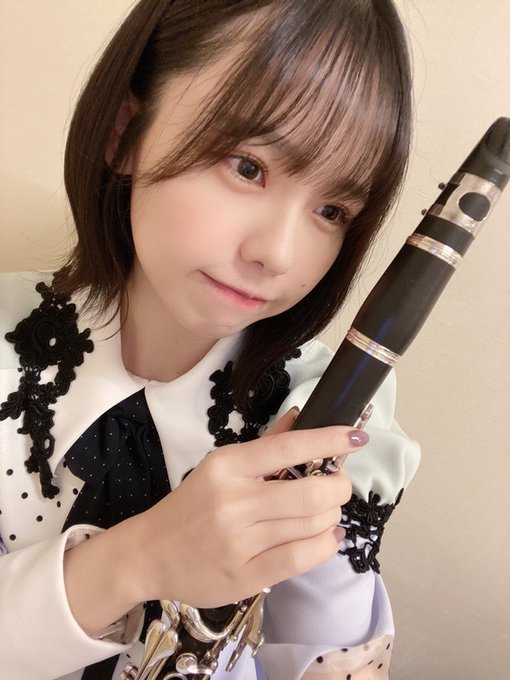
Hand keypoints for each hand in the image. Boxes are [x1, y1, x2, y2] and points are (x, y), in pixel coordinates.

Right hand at [132, 410, 366, 607]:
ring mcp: (238, 542)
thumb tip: (301, 416)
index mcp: (227, 466)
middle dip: (338, 488)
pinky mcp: (243, 577)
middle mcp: (233, 502)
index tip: (356, 437)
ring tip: (327, 513)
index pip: (288, 448)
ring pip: (311, 526)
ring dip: (332, 517)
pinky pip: (301, 559)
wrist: (149, 553)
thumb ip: (265, 445)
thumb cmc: (191, 505)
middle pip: (310, 494)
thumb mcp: (221, 467)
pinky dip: (325, 545)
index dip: (328, 441)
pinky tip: (326, 537)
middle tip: (339, 485)